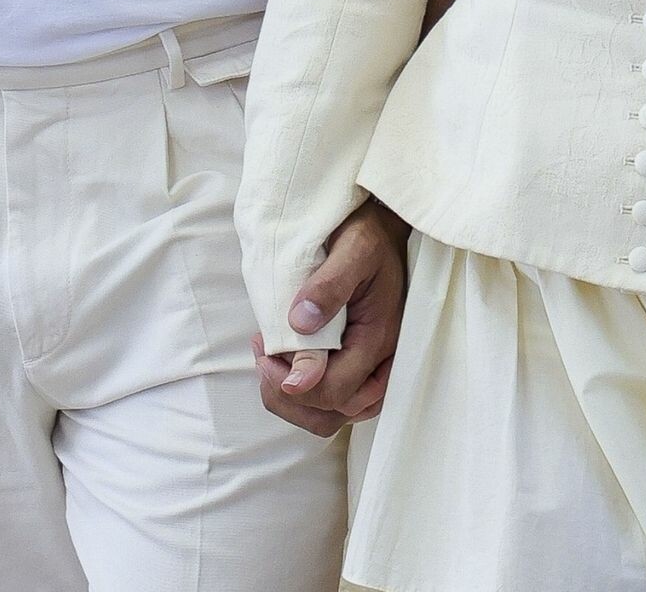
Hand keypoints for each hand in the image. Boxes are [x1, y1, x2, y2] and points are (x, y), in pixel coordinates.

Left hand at [252, 201, 410, 436]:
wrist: (384, 229)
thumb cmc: (369, 236)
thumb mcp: (353, 249)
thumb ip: (329, 287)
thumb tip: (299, 325)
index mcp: (379, 339)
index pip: (335, 391)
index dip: (293, 384)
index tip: (264, 353)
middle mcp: (381, 363)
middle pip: (331, 413)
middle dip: (287, 396)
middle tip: (261, 356)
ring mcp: (373, 368)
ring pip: (331, 415)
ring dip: (292, 399)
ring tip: (267, 359)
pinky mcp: (362, 364)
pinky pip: (334, 399)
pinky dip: (304, 391)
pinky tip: (284, 360)